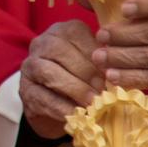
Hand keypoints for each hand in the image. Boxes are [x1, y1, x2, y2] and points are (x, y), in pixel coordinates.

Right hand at [20, 20, 100, 138]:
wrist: (56, 104)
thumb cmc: (83, 79)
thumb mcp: (95, 64)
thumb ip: (106, 62)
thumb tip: (122, 72)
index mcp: (62, 31)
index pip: (75, 34)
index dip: (94, 54)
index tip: (111, 73)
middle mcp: (41, 44)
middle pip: (57, 49)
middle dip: (84, 71)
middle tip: (103, 90)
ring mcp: (29, 67)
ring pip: (46, 70)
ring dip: (73, 88)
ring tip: (92, 103)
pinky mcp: (25, 90)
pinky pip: (42, 96)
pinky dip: (62, 107)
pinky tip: (79, 115)